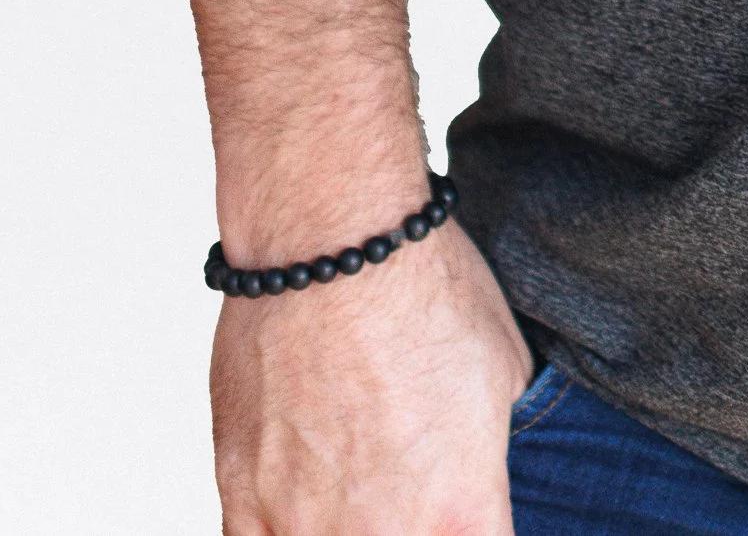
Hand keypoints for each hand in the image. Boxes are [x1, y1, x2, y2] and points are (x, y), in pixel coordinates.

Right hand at [211, 216, 532, 535]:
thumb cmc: (425, 288)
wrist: (336, 240)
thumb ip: (486, 455)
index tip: (464, 510)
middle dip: (407, 526)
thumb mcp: (504, 372)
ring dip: (346, 530)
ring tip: (356, 489)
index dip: (471, 529)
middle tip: (409, 482)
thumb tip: (474, 472)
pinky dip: (280, 534)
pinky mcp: (242, 498)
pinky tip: (299, 507)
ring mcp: (303, 524)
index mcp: (461, 511)